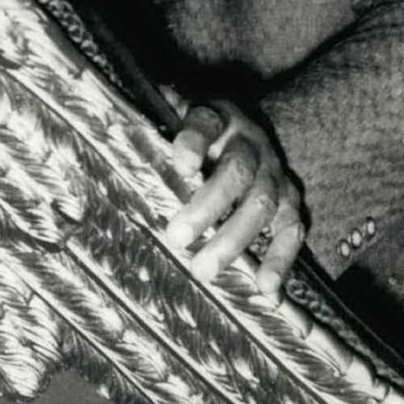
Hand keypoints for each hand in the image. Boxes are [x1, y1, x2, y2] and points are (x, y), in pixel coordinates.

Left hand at [162, 100, 305, 295]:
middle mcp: (250, 142)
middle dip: (207, 208)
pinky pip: (291, 227)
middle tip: (175, 239)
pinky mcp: (289, 198)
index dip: (194, 143)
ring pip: (262, 204)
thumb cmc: (196, 133)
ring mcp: (274, 171)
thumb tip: (111, 124)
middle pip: (236, 172)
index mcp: (216, 117)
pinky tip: (265, 286)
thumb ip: (150, 124)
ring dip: (234, 240)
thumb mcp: (173, 116)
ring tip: (203, 270)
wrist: (246, 127)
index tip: (183, 166)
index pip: (204, 123)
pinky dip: (281, 258)